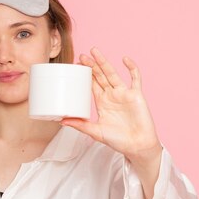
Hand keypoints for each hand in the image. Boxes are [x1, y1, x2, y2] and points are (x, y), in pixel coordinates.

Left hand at [60, 47, 162, 168]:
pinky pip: (135, 78)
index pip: (92, 84)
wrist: (137, 146)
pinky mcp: (136, 95)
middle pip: (100, 76)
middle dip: (92, 65)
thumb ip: (80, 125)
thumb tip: (61, 121)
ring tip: (95, 51)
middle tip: (82, 56)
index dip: (85, 74)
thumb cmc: (118, 141)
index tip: (76, 65)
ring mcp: (124, 93)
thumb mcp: (96, 132)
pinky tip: (125, 59)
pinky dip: (132, 68)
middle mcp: (112, 95)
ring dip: (104, 62)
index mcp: (102, 102)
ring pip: (113, 74)